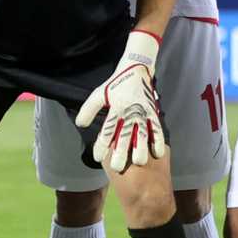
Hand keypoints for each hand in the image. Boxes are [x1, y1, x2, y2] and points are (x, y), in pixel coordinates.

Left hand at [76, 30, 165, 172]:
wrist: (136, 69)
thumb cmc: (116, 84)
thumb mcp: (99, 94)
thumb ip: (89, 109)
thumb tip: (80, 124)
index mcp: (115, 108)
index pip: (107, 130)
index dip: (102, 145)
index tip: (98, 158)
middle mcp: (129, 112)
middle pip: (124, 135)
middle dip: (121, 153)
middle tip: (117, 168)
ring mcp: (143, 113)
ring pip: (142, 134)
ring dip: (141, 149)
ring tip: (138, 163)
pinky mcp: (153, 113)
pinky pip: (157, 129)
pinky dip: (157, 141)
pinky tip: (157, 153)